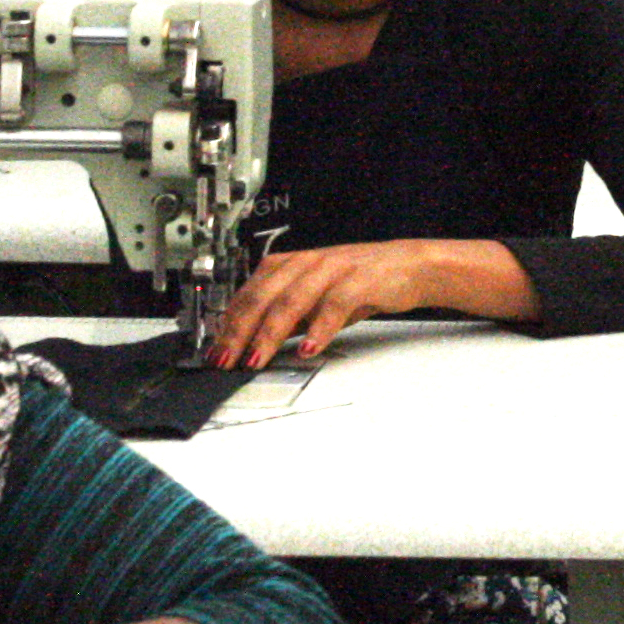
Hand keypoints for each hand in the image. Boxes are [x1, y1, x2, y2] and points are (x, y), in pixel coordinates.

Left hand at [209, 239, 452, 366]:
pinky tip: (309, 349)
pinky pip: (334, 305)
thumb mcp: (314, 298)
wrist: (408, 266)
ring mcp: (333, 270)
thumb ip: (285, 316)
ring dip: (269, 333)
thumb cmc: (359, 282)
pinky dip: (319, 329)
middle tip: (227, 359)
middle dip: (239, 331)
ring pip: (292, 300)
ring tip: (256, 359)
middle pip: (262, 296)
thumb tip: (250, 342)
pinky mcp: (360, 281)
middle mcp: (307, 263)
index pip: (248, 293)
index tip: (215, 351)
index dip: (228, 323)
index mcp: (289, 264)